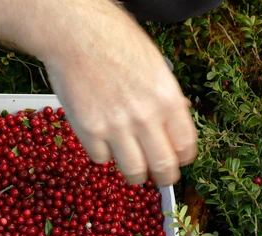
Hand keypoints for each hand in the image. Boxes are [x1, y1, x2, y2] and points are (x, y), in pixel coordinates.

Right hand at [36, 1, 196, 185]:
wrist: (75, 32)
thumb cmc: (117, 42)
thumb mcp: (157, 67)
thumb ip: (168, 99)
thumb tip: (177, 126)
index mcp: (168, 100)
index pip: (186, 147)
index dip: (183, 159)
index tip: (178, 160)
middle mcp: (146, 117)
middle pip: (163, 168)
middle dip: (165, 178)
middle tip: (161, 177)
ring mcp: (116, 127)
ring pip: (134, 172)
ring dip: (136, 174)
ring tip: (134, 167)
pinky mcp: (88, 131)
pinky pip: (102, 158)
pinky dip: (104, 154)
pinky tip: (103, 138)